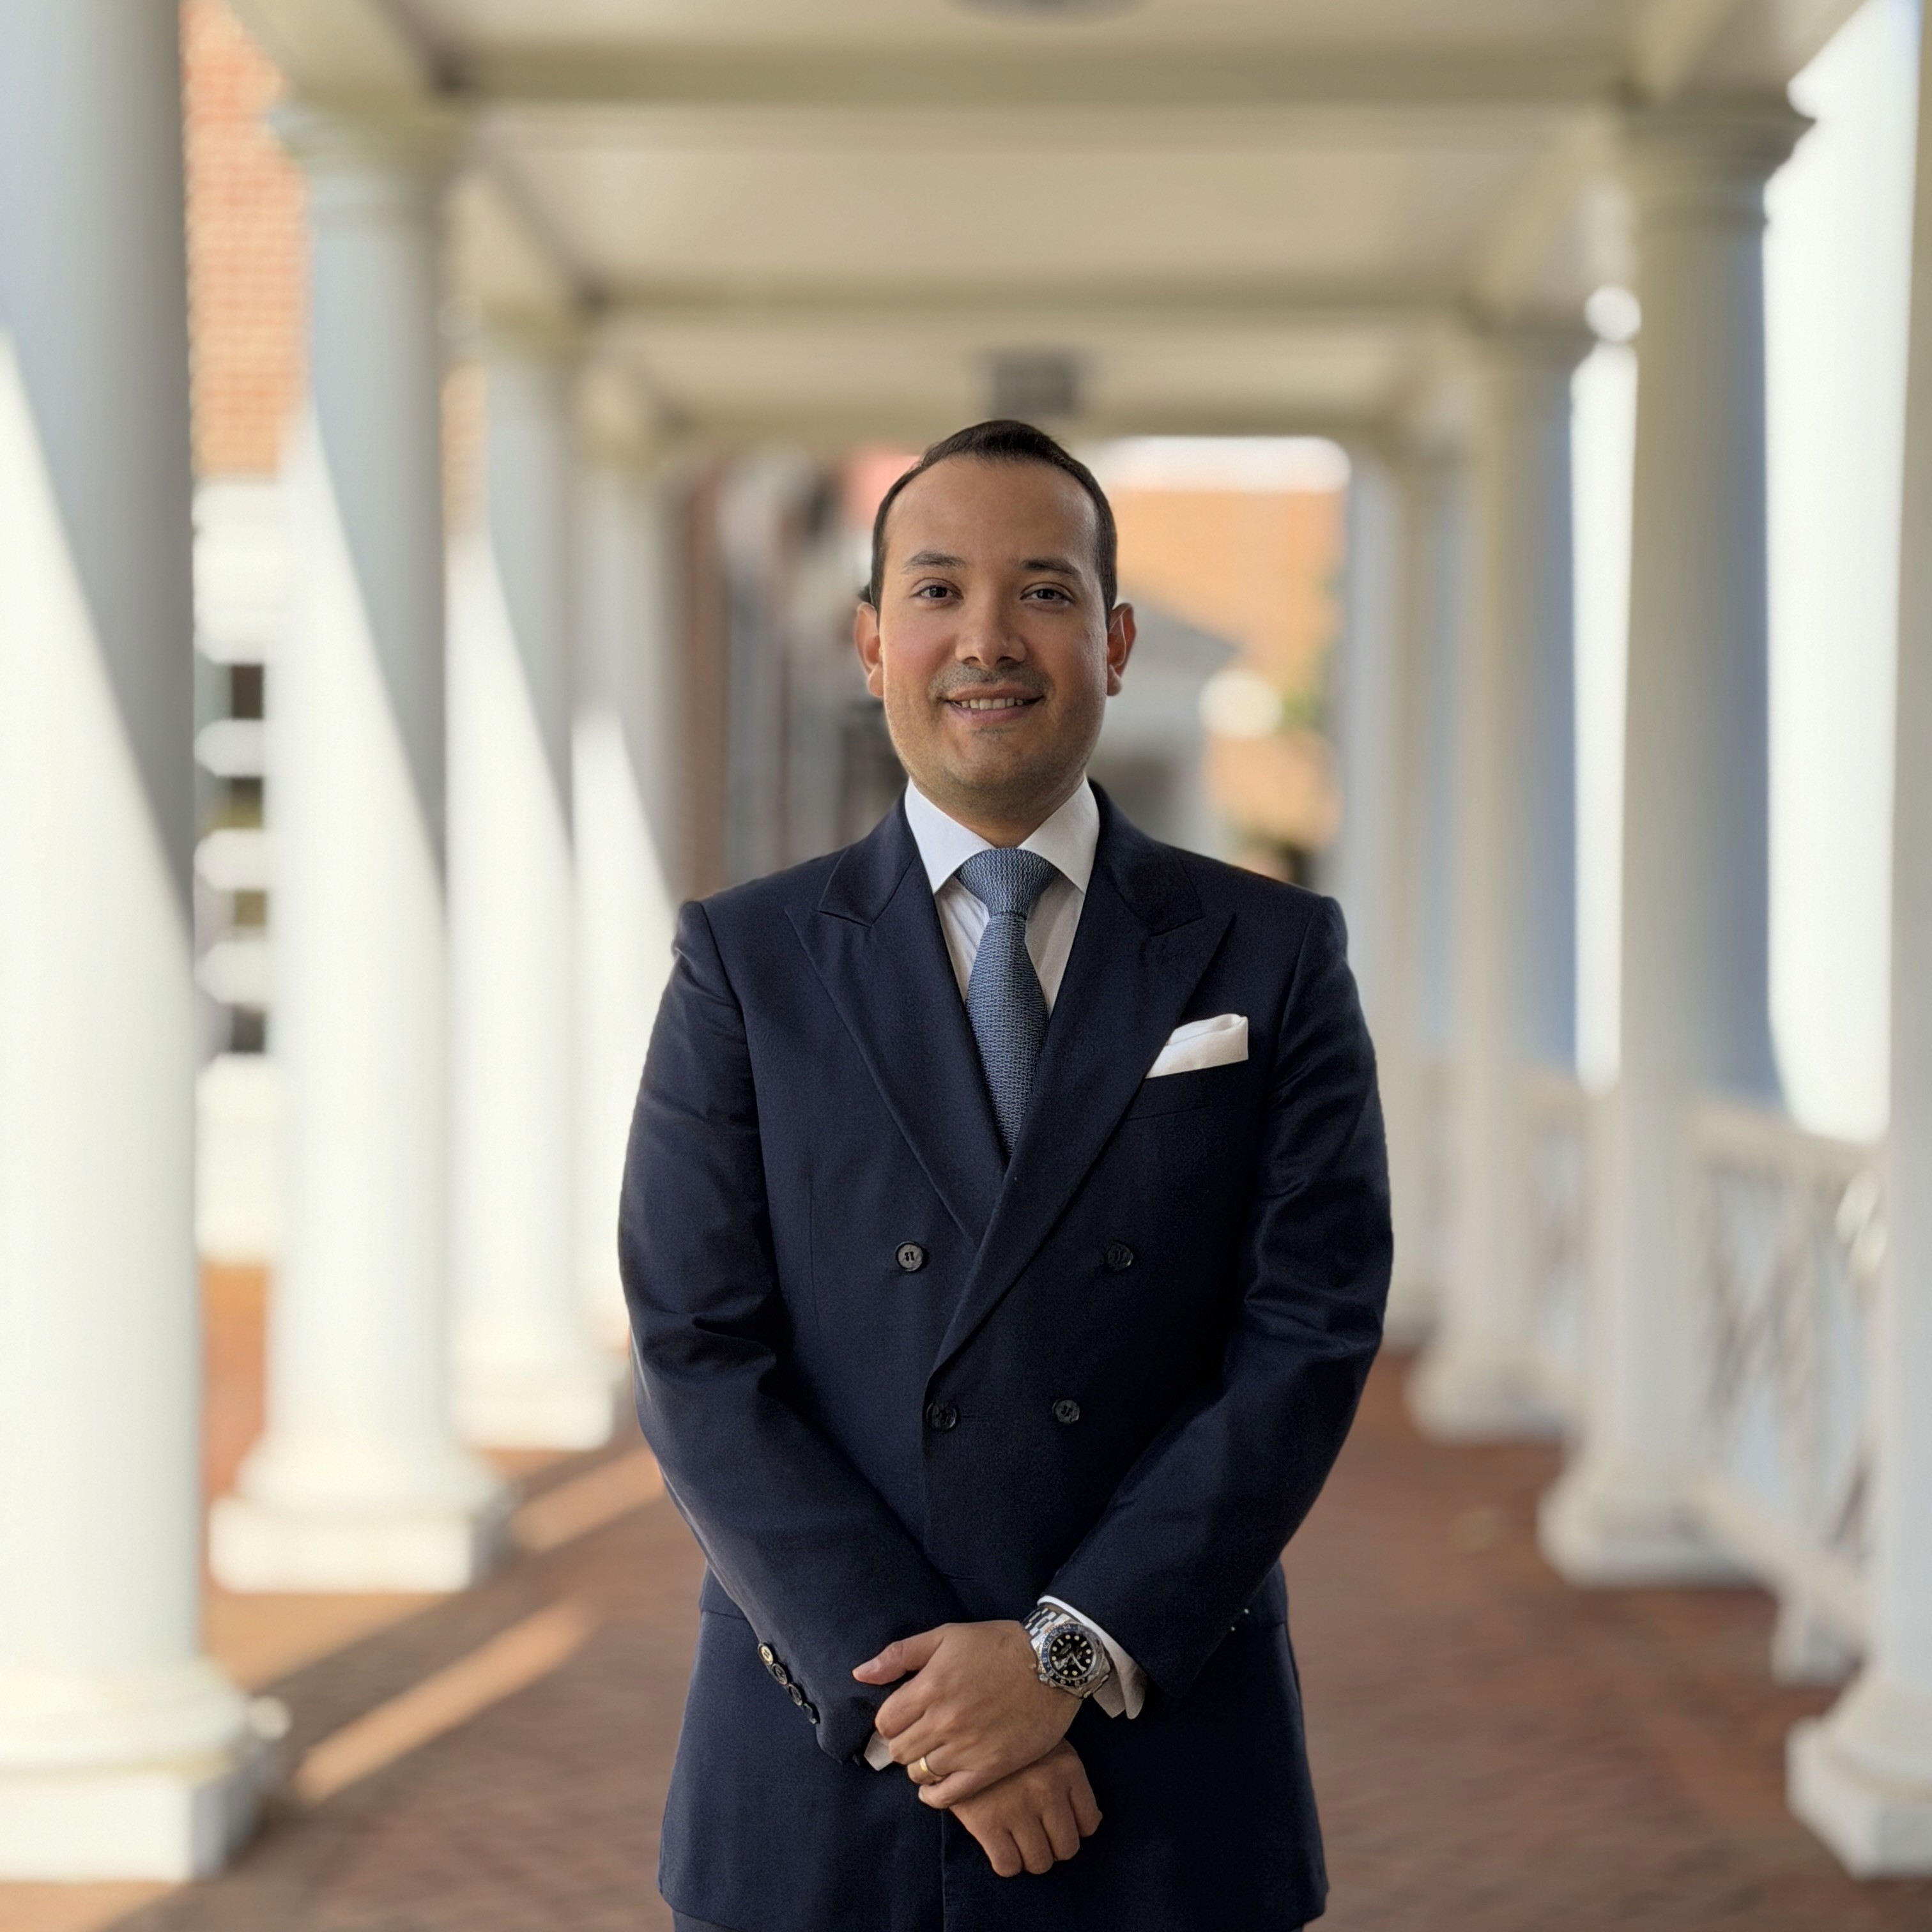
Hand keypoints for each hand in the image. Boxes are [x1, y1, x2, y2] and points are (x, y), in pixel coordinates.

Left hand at [852, 1619, 1077, 1804]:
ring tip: (932, 1754)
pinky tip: (936, 1786)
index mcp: (930, 1687)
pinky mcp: (989, 1768)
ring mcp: (966, 1748)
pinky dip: (934, 1795)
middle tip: (917, 1736)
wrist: (1052, 1663)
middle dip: (903, 1744)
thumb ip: (900, 1654)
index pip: (885, 1723)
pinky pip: (947, 1796)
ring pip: (919, 1774)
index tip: (902, 1718)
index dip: (890, 1722)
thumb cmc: (998, 1644)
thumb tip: (860, 1673)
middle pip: (899, 1751)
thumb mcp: (946, 1635)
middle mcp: (943, 1721)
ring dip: (920, 1766)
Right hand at [948, 1740, 1101, 1877]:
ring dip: (1029, 1857)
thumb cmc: (1008, 1739)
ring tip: (1017, 1838)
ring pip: (1039, 1862)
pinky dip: (1006, 1862)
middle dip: (1052, 1846)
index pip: (1088, 1824)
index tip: (1057, 1823)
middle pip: (1066, 1848)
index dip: (1073, 1828)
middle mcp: (1047, 1787)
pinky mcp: (986, 1821)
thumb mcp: (1047, 1744)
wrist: (959, 1726)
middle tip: (1036, 1833)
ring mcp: (1017, 1806)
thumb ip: (1070, 1780)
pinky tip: (999, 1842)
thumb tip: (1092, 1823)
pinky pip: (1008, 1865)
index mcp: (1067, 1766)